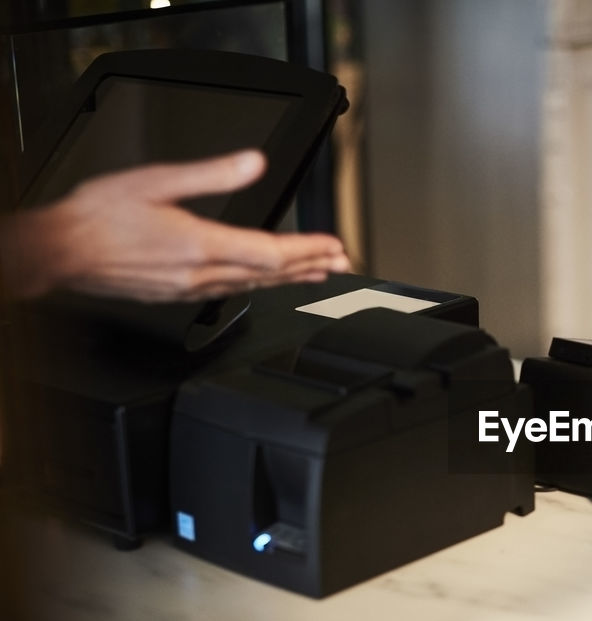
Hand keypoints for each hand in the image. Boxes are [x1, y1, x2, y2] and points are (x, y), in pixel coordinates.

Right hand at [0, 150, 349, 301]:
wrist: (58, 252)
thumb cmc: (96, 218)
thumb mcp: (156, 181)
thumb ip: (211, 174)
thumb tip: (253, 163)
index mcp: (201, 245)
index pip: (271, 253)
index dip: (308, 250)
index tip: (334, 246)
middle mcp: (200, 273)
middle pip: (270, 274)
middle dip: (310, 267)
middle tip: (341, 263)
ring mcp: (189, 288)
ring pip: (253, 286)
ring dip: (289, 279)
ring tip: (316, 273)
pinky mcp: (176, 294)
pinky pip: (229, 292)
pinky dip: (257, 286)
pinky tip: (264, 283)